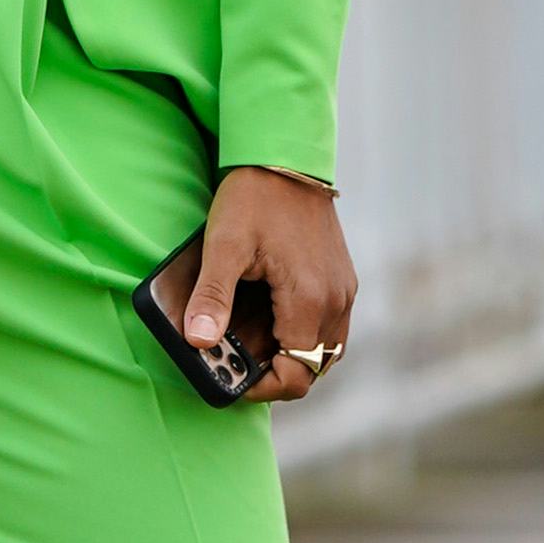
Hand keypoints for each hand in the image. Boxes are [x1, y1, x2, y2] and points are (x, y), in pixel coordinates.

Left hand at [190, 167, 355, 404]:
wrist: (286, 155)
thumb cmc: (255, 197)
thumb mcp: (224, 245)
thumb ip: (212, 297)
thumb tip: (199, 342)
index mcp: (310, 299)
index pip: (296, 374)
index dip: (263, 387)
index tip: (232, 377)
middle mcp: (337, 300)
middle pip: (313, 368)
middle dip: (276, 373)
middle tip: (238, 361)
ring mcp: (345, 290)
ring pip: (325, 350)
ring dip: (293, 356)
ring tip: (254, 345)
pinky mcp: (343, 279)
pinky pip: (331, 327)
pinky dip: (305, 336)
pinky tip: (274, 320)